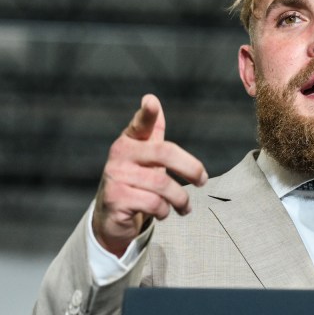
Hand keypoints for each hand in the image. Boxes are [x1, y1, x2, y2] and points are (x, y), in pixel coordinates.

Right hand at [91, 94, 207, 256]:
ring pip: (162, 184)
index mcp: (129, 141)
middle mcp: (120, 155)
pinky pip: (153, 204)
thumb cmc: (135, 181)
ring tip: (185, 207)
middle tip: (202, 181)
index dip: (148, 114)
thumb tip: (152, 98)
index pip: (141, 124)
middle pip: (164, 153)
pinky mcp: (116, 199)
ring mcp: (116, 176)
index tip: (152, 102)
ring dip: (180, 199)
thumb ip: (151, 131)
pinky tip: (162, 213)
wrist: (111, 216)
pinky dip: (164, 211)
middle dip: (190, 168)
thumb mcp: (144, 156)